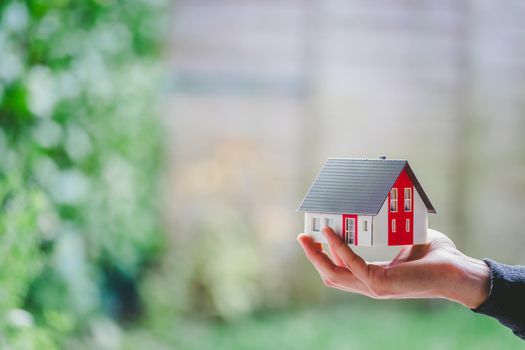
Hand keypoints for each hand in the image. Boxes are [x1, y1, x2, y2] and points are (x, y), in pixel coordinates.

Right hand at [297, 227, 489, 308]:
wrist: (459, 271)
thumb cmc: (437, 257)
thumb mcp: (406, 241)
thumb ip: (389, 232)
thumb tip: (379, 210)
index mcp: (375, 277)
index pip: (341, 271)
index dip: (325, 256)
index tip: (315, 237)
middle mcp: (371, 285)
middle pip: (330, 275)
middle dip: (313, 257)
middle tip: (303, 237)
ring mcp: (374, 287)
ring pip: (333, 274)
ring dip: (317, 255)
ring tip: (308, 237)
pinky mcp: (380, 282)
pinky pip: (351, 263)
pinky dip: (338, 247)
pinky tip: (331, 232)